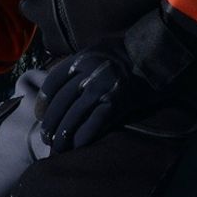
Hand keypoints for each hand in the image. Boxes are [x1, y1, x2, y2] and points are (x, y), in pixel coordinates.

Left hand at [35, 38, 155, 152]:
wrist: (157, 56)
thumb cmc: (127, 53)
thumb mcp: (97, 49)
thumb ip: (78, 64)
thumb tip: (62, 85)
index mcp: (80, 59)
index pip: (53, 83)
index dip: (43, 102)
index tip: (39, 115)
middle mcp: (88, 73)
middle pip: (60, 104)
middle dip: (50, 124)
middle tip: (46, 138)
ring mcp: (101, 88)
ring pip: (73, 117)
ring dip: (63, 136)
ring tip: (58, 147)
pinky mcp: (116, 103)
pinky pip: (93, 124)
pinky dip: (83, 137)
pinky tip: (77, 146)